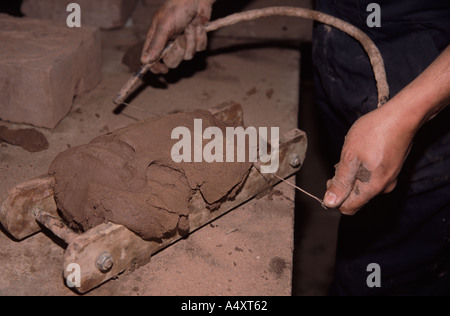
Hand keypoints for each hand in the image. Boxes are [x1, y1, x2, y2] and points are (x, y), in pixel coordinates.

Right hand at [141, 0, 214, 73]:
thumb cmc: (177, 7)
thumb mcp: (164, 26)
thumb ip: (156, 44)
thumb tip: (145, 61)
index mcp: (157, 38)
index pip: (151, 59)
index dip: (156, 67)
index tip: (163, 70)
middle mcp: (169, 43)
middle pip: (172, 62)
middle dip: (178, 51)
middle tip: (180, 38)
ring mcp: (183, 42)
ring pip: (188, 55)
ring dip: (191, 40)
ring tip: (191, 26)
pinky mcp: (196, 40)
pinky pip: (200, 49)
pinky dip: (200, 37)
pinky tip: (199, 26)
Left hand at [323, 46, 449, 214]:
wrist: (402, 115)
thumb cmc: (375, 132)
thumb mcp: (350, 157)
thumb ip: (340, 182)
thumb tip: (330, 203)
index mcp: (372, 187)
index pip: (349, 208)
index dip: (334, 198)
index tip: (330, 180)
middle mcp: (383, 187)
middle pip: (356, 197)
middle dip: (343, 184)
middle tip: (339, 164)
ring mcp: (390, 178)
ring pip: (363, 185)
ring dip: (352, 175)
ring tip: (351, 155)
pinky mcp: (392, 168)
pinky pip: (372, 176)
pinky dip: (362, 168)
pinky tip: (360, 153)